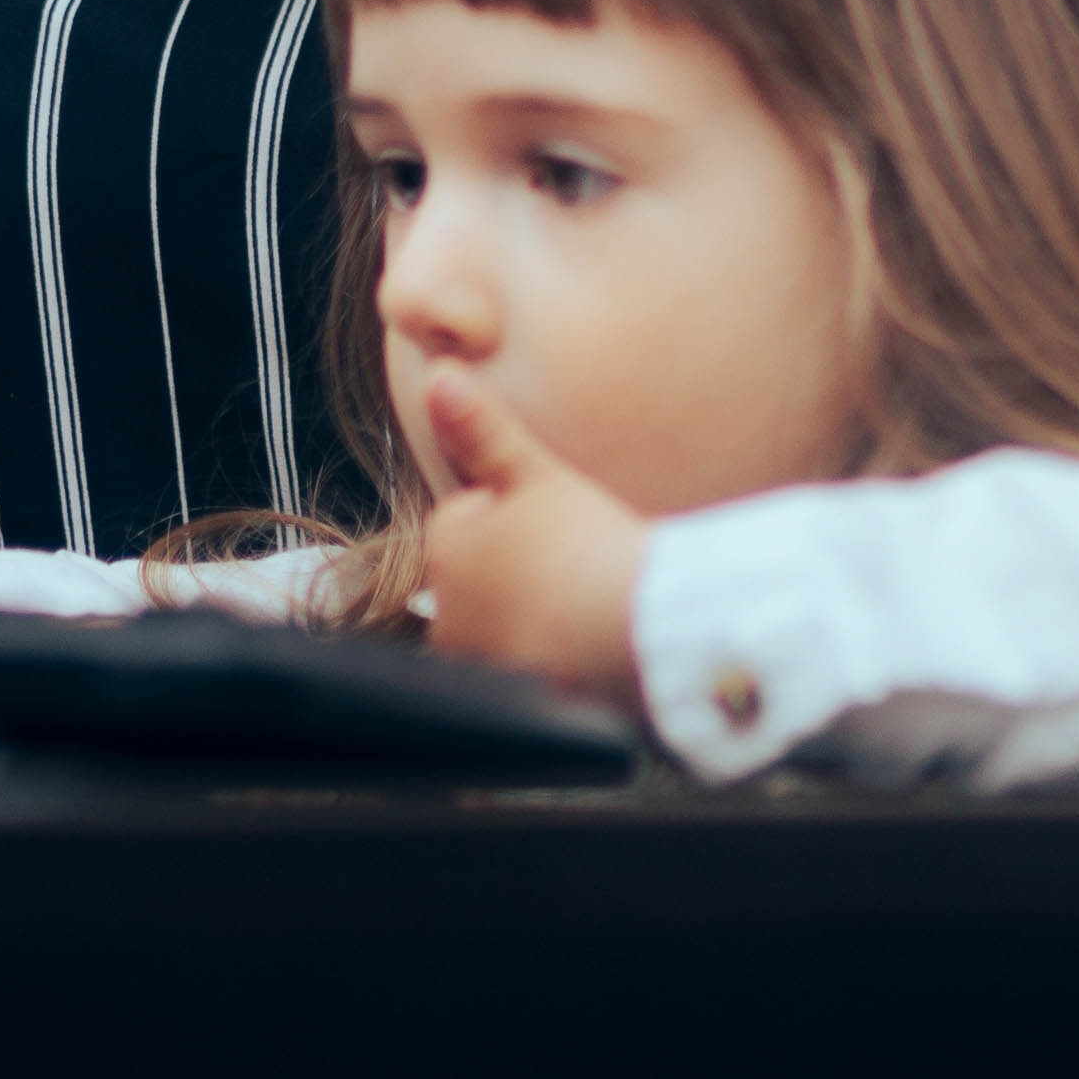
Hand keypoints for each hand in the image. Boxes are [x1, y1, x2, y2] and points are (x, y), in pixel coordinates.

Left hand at [414, 368, 651, 700]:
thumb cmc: (588, 546)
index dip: (516, 517)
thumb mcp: (535, 473)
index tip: (557, 528)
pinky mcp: (515, 704)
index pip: (469, 523)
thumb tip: (435, 374)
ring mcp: (480, 667)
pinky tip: (585, 646)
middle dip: (520, 567)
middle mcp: (447, 622)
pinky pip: (529, 671)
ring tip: (583, 602)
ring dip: (536, 614)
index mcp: (443, 557)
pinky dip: (553, 661)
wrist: (644, 628)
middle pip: (483, 578)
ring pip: (506, 623)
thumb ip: (481, 428)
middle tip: (573, 563)